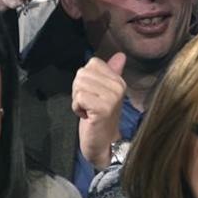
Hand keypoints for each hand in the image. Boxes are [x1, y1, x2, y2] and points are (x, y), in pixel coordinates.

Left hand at [71, 52, 126, 168]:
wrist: (104, 143)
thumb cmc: (100, 117)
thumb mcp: (104, 92)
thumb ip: (111, 72)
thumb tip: (120, 55)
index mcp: (118, 80)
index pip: (92, 63)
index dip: (85, 78)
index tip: (92, 94)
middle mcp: (118, 86)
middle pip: (82, 73)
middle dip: (78, 90)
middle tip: (89, 104)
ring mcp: (112, 97)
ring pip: (79, 84)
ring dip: (77, 99)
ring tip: (88, 110)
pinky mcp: (103, 108)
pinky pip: (79, 97)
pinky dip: (77, 108)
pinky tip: (86, 116)